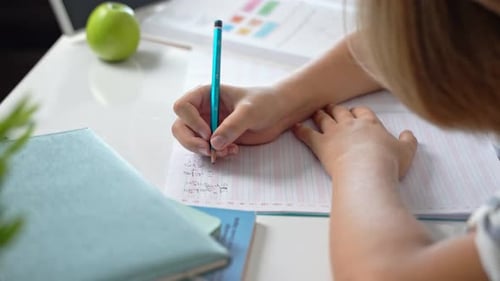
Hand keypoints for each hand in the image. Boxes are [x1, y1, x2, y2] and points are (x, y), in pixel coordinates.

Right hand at [172, 84, 289, 156]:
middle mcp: (202, 110)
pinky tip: (234, 151)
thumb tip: (214, 143)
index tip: (208, 132)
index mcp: (205, 95)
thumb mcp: (250, 111)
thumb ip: (233, 125)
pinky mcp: (217, 140)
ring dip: (205, 151)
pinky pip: (206, 151)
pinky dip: (216, 155)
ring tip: (227, 151)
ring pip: (191, 142)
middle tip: (209, 151)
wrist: (279, 114)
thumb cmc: (265, 103)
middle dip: (191, 141)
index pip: (182, 107)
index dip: (191, 121)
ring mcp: (208, 126)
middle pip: (180, 127)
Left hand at [293, 105, 416, 179]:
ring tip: (316, 111)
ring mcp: (334, 133)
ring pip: (324, 119)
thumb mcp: (406, 152)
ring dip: (320, 114)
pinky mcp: (320, 145)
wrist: (367, 170)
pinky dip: (300, 130)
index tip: (355, 111)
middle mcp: (350, 125)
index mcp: (370, 124)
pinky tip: (294, 126)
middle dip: (336, 109)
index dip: (358, 111)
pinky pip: (307, 134)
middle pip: (341, 112)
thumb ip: (408, 141)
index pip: (363, 112)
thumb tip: (408, 134)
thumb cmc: (387, 162)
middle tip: (331, 106)